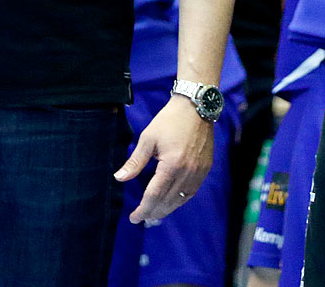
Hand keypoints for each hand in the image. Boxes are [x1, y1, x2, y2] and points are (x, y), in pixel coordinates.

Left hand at [116, 96, 213, 223]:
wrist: (196, 106)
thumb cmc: (169, 120)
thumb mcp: (148, 138)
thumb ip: (135, 161)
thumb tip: (119, 178)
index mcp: (172, 165)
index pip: (154, 196)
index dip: (143, 209)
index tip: (133, 217)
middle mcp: (187, 172)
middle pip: (168, 201)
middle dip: (153, 212)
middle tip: (141, 218)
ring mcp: (199, 171)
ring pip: (181, 200)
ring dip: (167, 209)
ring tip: (154, 213)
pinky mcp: (205, 168)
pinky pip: (192, 191)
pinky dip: (180, 200)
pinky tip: (171, 202)